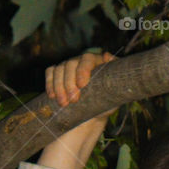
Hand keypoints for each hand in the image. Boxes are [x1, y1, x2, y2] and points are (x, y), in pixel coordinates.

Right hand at [39, 50, 118, 168]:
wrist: (95, 111)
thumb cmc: (108, 100)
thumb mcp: (117, 92)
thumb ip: (118, 78)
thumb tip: (109, 57)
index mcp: (97, 61)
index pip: (87, 59)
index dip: (83, 70)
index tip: (82, 85)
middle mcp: (81, 61)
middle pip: (70, 64)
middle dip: (69, 83)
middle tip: (73, 100)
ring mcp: (69, 66)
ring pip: (59, 69)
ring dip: (59, 86)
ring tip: (63, 103)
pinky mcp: (58, 73)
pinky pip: (51, 72)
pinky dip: (50, 84)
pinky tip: (52, 96)